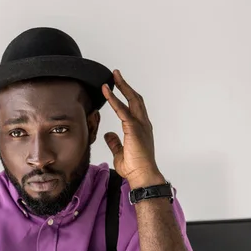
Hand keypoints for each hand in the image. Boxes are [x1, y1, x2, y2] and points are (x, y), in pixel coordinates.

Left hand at [102, 70, 164, 188]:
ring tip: (112, 76)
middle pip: (135, 99)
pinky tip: (107, 92)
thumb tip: (108, 134)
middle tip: (116, 74)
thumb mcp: (120, 152)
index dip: (126, 96)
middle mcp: (143, 124)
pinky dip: (114, 100)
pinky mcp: (133, 129)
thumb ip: (115, 142)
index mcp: (141, 129)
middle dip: (125, 85)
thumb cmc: (134, 167)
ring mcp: (140, 125)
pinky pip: (122, 110)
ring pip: (132, 100)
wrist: (142, 175)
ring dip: (122, 87)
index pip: (134, 108)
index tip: (118, 87)